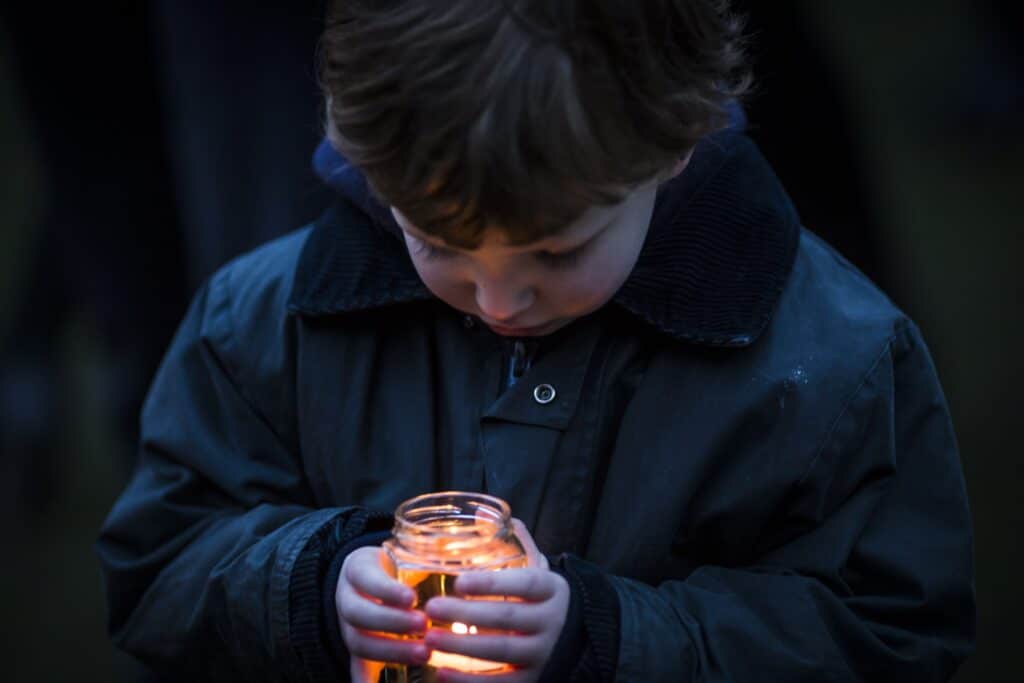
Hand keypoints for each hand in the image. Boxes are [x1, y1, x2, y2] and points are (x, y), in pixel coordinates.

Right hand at [335, 546, 428, 680]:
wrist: (368, 576)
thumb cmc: (396, 564)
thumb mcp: (406, 552)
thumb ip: (432, 554)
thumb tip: (471, 554)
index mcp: (358, 568)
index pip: (366, 578)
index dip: (387, 590)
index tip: (412, 597)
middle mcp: (347, 597)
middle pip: (358, 613)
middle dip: (391, 622)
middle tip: (424, 624)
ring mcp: (348, 624)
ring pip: (357, 642)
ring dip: (390, 650)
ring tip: (424, 653)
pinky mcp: (355, 648)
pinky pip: (356, 666)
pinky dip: (365, 680)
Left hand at [423, 520, 569, 682]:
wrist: (574, 638)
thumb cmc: (542, 599)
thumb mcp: (538, 570)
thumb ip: (517, 545)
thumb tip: (484, 514)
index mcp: (552, 589)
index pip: (524, 584)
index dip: (491, 584)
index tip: (458, 582)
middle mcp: (551, 622)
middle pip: (506, 618)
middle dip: (465, 613)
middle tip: (431, 608)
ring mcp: (543, 654)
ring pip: (500, 651)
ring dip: (461, 647)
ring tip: (429, 638)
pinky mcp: (532, 681)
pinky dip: (469, 682)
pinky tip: (440, 672)